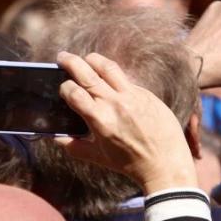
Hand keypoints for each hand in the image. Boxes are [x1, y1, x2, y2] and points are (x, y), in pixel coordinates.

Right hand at [56, 52, 197, 192]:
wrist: (164, 162)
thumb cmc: (129, 163)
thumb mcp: (97, 157)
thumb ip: (73, 146)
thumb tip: (55, 138)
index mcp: (99, 120)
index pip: (74, 92)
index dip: (65, 87)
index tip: (62, 88)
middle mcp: (114, 103)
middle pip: (88, 73)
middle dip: (71, 62)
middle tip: (62, 56)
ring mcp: (132, 95)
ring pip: (108, 67)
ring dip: (93, 59)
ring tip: (86, 58)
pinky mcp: (146, 93)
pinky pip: (125, 79)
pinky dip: (113, 76)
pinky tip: (108, 78)